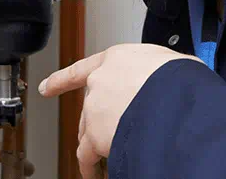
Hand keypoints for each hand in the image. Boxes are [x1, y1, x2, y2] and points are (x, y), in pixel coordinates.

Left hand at [38, 44, 202, 177]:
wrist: (174, 97)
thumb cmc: (178, 78)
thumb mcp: (171, 63)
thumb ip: (160, 72)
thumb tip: (174, 79)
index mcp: (117, 59)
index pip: (81, 69)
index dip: (61, 80)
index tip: (47, 87)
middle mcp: (100, 81)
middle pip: (89, 106)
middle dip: (97, 121)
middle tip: (109, 132)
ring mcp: (95, 108)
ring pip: (86, 131)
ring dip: (93, 146)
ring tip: (102, 160)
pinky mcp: (95, 135)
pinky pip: (87, 155)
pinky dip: (90, 165)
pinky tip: (94, 172)